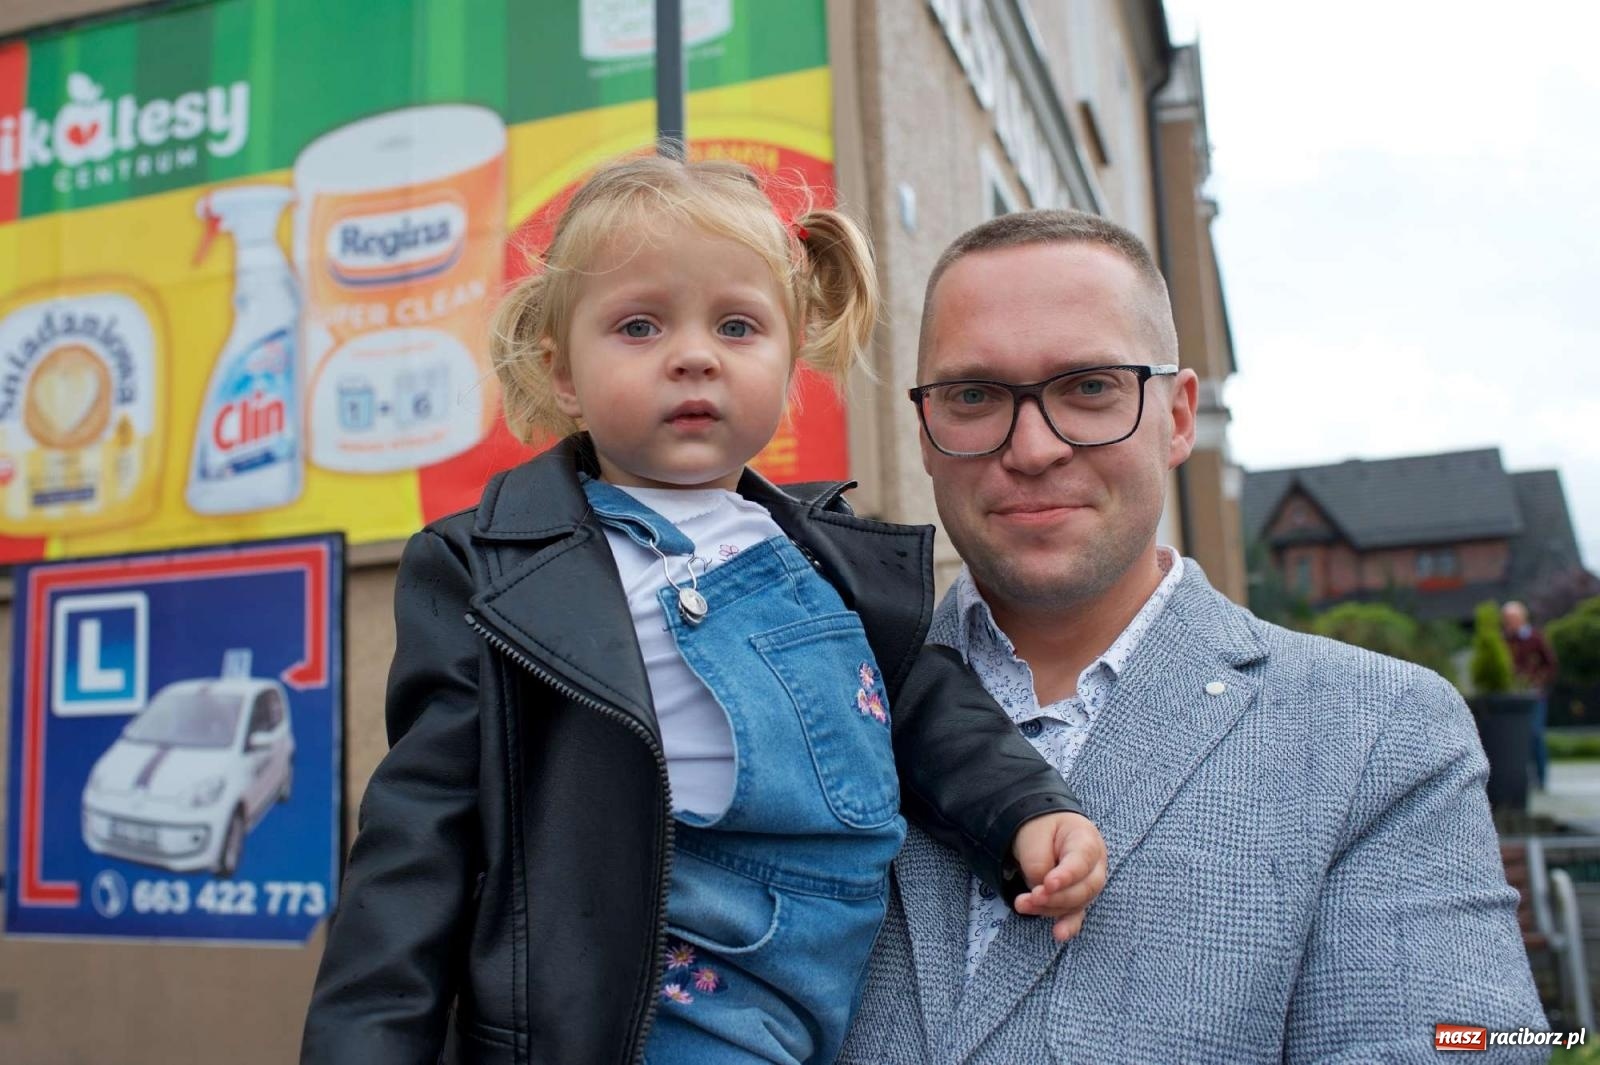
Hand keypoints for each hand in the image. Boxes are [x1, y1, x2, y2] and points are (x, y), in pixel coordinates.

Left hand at [1010, 812, 1107, 941]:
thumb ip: (1038, 861)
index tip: (1048, 884)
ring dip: (1050, 909)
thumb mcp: (1035, 835)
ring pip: (1076, 903)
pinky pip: (1076, 914)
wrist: (1046, 828)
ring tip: (1023, 905)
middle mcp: (1095, 864)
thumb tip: (1041, 890)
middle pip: (1084, 888)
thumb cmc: (1042, 827)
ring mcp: (1089, 883)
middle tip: (1032, 896)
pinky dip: (1068, 925)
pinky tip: (1059, 934)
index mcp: (1086, 840)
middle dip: (1056, 897)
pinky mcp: (1078, 898)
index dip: (1066, 876)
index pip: (1082, 861)